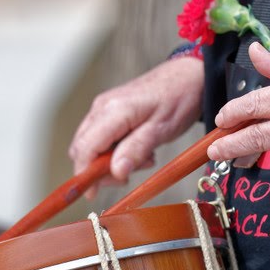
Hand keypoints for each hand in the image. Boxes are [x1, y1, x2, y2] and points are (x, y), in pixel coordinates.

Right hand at [69, 56, 204, 194]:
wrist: (188, 76)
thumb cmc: (178, 98)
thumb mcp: (161, 129)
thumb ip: (136, 149)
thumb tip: (116, 172)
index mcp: (113, 111)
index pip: (85, 148)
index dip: (85, 174)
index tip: (93, 193)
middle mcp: (102, 107)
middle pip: (82, 148)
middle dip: (99, 169)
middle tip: (128, 174)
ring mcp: (103, 107)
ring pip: (91, 145)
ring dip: (110, 161)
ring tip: (141, 159)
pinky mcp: (109, 110)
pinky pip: (101, 137)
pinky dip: (114, 150)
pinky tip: (137, 149)